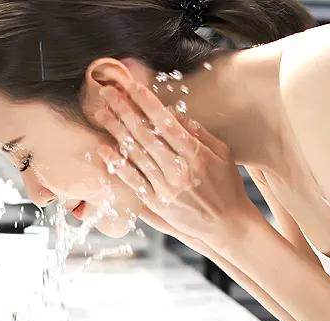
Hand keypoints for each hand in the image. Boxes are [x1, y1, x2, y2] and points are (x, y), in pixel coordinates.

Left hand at [93, 82, 260, 243]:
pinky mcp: (157, 203)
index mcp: (196, 154)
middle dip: (124, 110)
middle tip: (107, 93)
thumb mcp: (221, 154)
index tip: (132, 86)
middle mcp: (179, 170)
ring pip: (135, 154)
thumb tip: (174, 113)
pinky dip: (117, 164)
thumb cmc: (226, 185)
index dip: (147, 103)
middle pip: (145, 135)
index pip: (166, 122)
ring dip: (116, 131)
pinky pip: (133, 181)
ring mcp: (166, 188)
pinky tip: (104, 149)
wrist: (227, 224)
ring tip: (101, 113)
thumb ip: (199, 133)